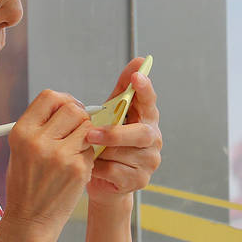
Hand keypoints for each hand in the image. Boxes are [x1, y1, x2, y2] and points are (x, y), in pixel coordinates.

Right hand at [3, 89, 97, 233]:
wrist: (30, 220)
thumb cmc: (26, 185)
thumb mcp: (21, 150)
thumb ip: (41, 126)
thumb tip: (68, 105)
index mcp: (21, 132)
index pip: (49, 97)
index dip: (64, 100)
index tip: (69, 109)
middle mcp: (38, 140)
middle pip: (72, 108)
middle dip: (79, 117)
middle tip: (77, 130)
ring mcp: (59, 155)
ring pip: (87, 127)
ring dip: (86, 136)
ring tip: (74, 151)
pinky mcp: (77, 168)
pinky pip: (92, 149)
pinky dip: (88, 155)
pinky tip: (76, 167)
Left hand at [87, 63, 160, 202]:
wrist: (105, 180)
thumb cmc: (108, 143)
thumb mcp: (113, 114)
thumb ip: (122, 90)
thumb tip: (138, 60)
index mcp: (147, 119)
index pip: (150, 101)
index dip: (144, 89)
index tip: (137, 76)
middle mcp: (153, 139)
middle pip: (141, 134)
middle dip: (115, 133)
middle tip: (90, 134)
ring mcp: (149, 162)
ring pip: (123, 154)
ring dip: (101, 152)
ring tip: (87, 152)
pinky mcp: (139, 181)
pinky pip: (115, 171)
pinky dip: (98, 168)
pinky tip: (91, 167)